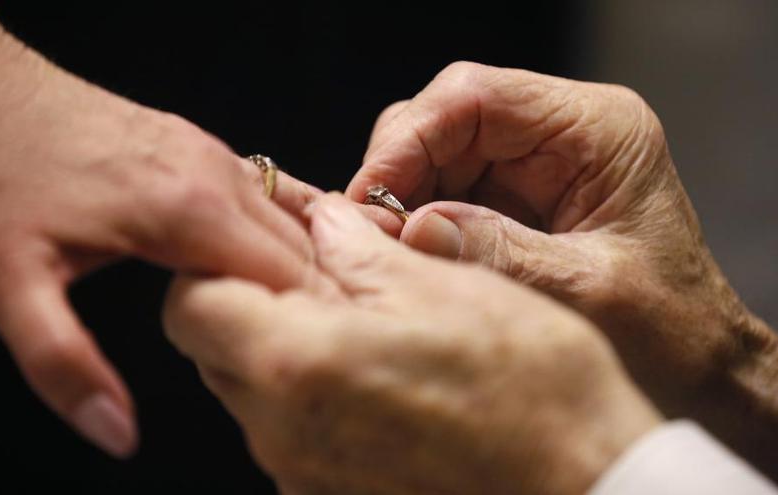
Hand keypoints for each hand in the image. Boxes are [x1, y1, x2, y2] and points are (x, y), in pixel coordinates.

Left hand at [0, 5, 347, 456]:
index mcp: (191, 212)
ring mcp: (211, 153)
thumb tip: (116, 431)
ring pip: (291, 218)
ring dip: (302, 267)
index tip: (309, 366)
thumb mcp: (8, 286)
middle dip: (314, 302)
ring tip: (295, 320)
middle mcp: (216, 175)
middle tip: (305, 355)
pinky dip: (280, 232)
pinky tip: (264, 263)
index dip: (310, 326)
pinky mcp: (197, 145)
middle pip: (303, 249)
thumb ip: (64, 363)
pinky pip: (265, 193)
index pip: (293, 278)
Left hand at [164, 194, 660, 494]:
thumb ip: (360, 251)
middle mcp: (281, 433)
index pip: (190, 301)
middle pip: (215, 346)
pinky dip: (315, 390)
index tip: (261, 236)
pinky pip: (296, 430)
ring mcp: (305, 475)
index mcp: (295, 365)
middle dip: (251, 296)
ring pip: (254, 389)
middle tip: (315, 266)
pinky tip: (378, 371)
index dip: (217, 258)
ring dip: (287, 343)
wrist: (587, 487)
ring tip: (360, 315)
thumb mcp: (444, 286)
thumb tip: (321, 222)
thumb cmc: (532, 390)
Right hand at [350, 61, 777, 490]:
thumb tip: (408, 228)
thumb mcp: (586, 294)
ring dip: (403, 198)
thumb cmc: (671, 332)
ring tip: (385, 252)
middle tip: (368, 233)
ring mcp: (536, 164)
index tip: (369, 196)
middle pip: (446, 117)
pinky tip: (410, 258)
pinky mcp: (516, 198)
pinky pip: (446, 190)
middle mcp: (563, 133)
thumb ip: (498, 254)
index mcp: (598, 130)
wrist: (698, 368)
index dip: (409, 139)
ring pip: (436, 153)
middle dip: (398, 171)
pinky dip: (418, 221)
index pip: (475, 97)